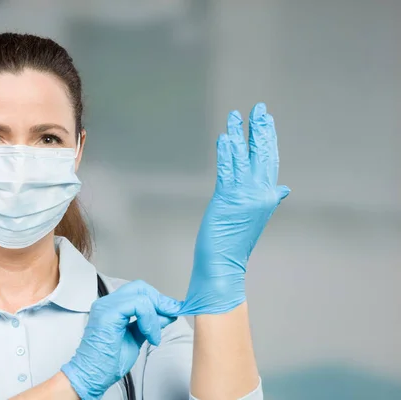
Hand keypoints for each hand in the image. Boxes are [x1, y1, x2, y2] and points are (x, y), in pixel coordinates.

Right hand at [61, 280, 181, 399]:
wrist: (92, 376)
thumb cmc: (107, 362)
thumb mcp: (136, 338)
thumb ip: (149, 324)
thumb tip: (167, 314)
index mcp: (112, 306)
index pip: (138, 291)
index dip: (158, 299)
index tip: (174, 310)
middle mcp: (107, 302)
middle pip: (140, 287)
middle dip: (160, 300)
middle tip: (172, 314)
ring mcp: (106, 306)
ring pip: (141, 295)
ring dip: (155, 313)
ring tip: (156, 333)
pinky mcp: (108, 313)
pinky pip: (137, 305)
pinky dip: (149, 320)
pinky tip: (150, 336)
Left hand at [179, 103, 289, 314]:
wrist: (223, 266)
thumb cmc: (233, 243)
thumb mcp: (253, 217)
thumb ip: (268, 198)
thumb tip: (283, 189)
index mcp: (266, 197)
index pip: (270, 161)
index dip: (269, 139)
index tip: (267, 120)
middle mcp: (259, 195)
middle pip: (261, 155)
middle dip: (259, 130)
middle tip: (258, 108)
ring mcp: (244, 197)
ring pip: (244, 159)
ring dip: (239, 135)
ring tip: (235, 115)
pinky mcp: (227, 200)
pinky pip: (227, 172)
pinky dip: (226, 154)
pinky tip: (224, 138)